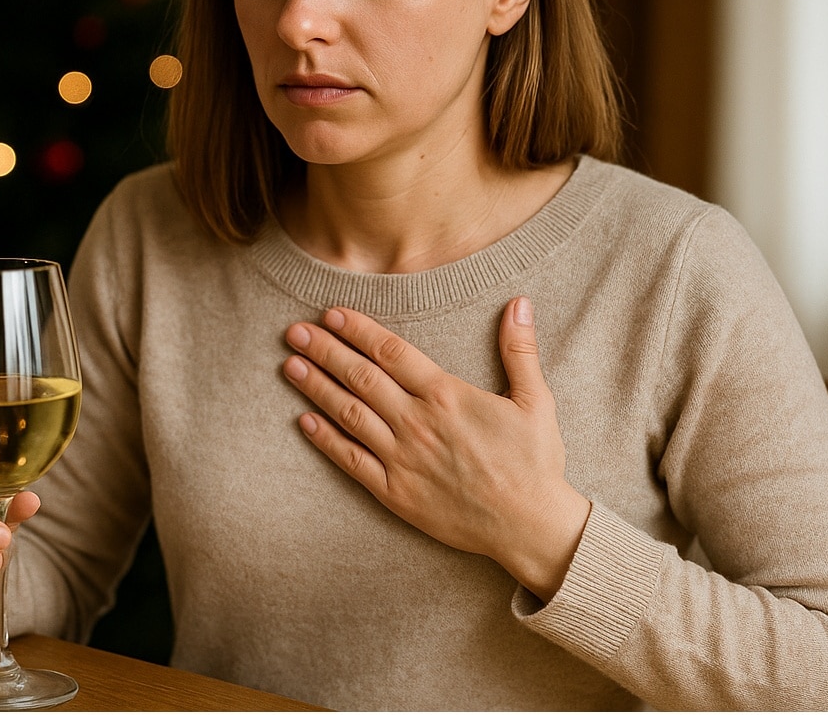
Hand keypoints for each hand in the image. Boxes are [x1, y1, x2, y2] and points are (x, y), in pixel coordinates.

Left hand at [283, 297, 591, 600]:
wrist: (530, 525)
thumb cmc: (535, 462)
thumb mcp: (536, 400)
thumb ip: (520, 350)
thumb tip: (519, 302)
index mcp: (447, 395)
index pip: (392, 352)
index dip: (358, 330)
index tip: (331, 313)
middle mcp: (418, 423)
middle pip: (361, 377)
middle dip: (325, 351)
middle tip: (294, 331)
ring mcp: (403, 459)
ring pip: (350, 414)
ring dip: (317, 388)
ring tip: (290, 365)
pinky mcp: (396, 493)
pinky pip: (352, 461)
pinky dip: (326, 440)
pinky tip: (304, 421)